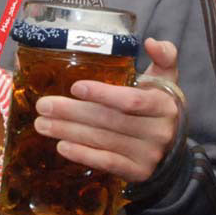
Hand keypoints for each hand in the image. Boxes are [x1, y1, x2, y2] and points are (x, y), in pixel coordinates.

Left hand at [34, 38, 181, 182]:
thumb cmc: (159, 105)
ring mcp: (149, 154)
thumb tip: (150, 41)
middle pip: (110, 121)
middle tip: (43, 105)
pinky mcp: (138, 172)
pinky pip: (107, 163)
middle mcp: (159, 131)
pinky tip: (62, 147)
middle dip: (73, 112)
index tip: (75, 87)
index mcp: (164, 104)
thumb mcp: (166, 79)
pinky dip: (83, 155)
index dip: (102, 94)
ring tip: (42, 124)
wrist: (173, 147)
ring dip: (69, 132)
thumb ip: (164, 56)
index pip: (131, 100)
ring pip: (104, 141)